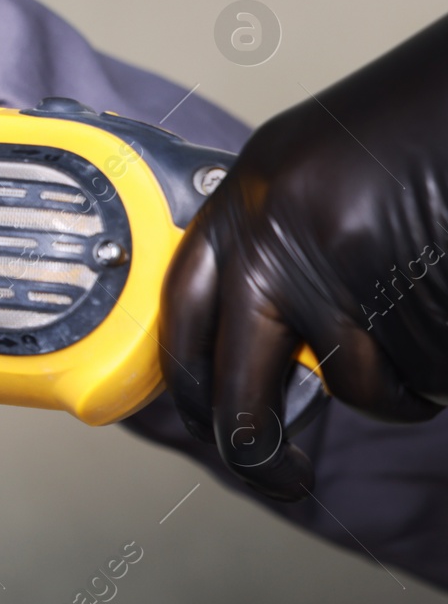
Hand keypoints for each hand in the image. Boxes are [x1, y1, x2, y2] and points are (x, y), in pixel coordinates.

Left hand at [160, 14, 447, 499]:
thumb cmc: (429, 124)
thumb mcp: (323, 176)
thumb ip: (281, 248)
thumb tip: (262, 349)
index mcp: (246, 198)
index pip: (182, 317)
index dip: (188, 386)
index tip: (204, 422)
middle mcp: (271, 235)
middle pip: (239, 390)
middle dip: (258, 454)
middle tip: (283, 479)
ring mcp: (334, 266)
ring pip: (357, 389)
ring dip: (404, 381)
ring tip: (435, 303)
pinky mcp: (399, 292)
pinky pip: (422, 373)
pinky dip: (443, 360)